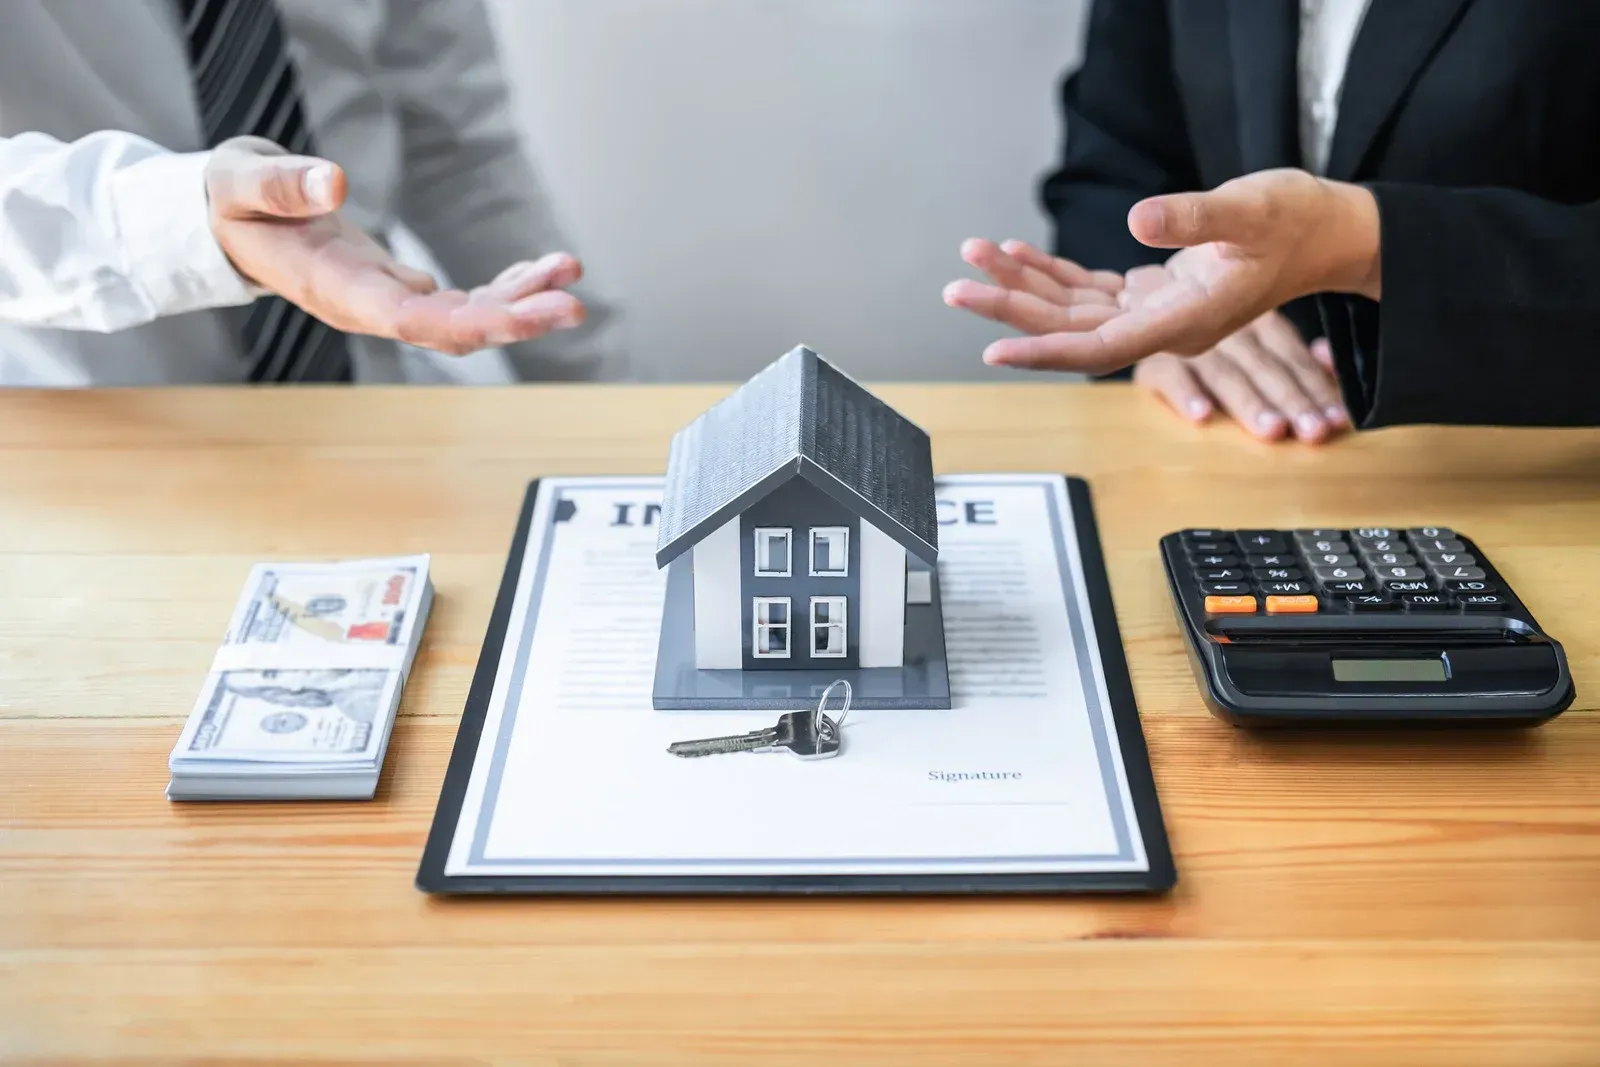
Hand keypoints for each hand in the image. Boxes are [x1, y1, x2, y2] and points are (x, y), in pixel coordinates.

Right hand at [205, 137, 584, 354]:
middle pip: (451, 329)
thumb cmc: (231, 204)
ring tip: (569, 271)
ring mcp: (388, 302)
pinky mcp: (402, 288)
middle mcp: (368, 308)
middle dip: (514, 319)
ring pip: (465, 317)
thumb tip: (334, 182)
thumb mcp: (240, 185)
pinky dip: (506, 287)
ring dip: (520, 300)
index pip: (410, 320)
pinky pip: (463, 299)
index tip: (524, 314)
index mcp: (333, 290)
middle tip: (572, 304)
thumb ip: (280, 187)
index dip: (471, 322)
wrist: (226, 223)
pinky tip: (542, 270)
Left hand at [944, 168, 1379, 373]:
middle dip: (1011, 310)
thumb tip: (1137, 220)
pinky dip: (1050, 272)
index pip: (1099, 347)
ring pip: (1072, 308)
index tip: (996, 349)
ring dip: (1021, 287)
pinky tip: (1013, 253)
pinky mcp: (1151, 290)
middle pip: (1071, 329)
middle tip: (956, 291)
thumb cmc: (1296, 222)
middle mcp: (1160, 324)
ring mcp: (1153, 309)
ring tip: (971, 261)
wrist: (1324, 234)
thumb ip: (1196, 218)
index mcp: (1183, 320)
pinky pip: (1088, 288)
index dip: (1045, 349)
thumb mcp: (1252, 210)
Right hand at [1132, 308, 1348, 442]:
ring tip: (1272, 430)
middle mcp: (1226, 330)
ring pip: (1225, 375)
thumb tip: (1327, 360)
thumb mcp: (1254, 332)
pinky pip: (1169, 377)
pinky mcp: (1152, 363)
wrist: (1139, 306)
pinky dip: (1185, 394)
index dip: (1316, 389)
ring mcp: (1187, 346)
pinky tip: (1202, 415)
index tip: (1339, 420)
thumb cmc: (1211, 330)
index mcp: (1256, 320)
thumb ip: (1291, 352)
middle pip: (1265, 369)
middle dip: (1292, 401)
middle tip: (1313, 431)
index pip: (1292, 357)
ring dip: (1249, 403)